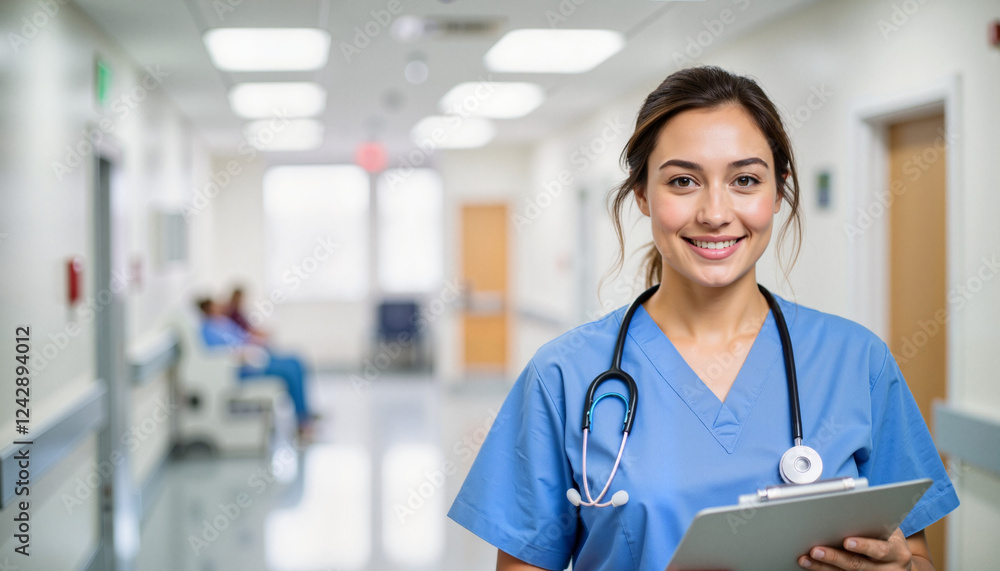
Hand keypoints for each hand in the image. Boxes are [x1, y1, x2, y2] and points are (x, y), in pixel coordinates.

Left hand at [798, 528, 920, 569]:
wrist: (900, 563)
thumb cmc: (890, 539)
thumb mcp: (890, 530)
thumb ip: (873, 523)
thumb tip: (849, 507)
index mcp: (897, 552)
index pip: (880, 550)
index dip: (864, 546)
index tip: (846, 541)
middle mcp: (888, 569)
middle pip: (858, 565)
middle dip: (835, 557)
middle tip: (816, 550)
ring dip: (823, 567)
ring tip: (805, 559)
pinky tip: (811, 566)